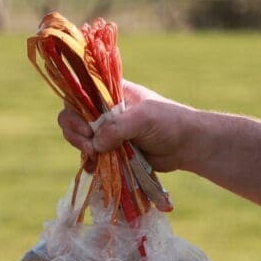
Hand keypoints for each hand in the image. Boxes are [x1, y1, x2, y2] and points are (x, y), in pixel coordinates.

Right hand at [57, 80, 194, 172]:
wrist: (186, 146)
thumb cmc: (168, 122)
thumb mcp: (143, 118)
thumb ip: (117, 127)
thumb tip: (95, 144)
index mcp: (113, 93)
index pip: (81, 92)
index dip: (76, 108)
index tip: (86, 126)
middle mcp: (106, 109)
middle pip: (74, 116)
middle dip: (76, 131)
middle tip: (89, 146)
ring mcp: (108, 130)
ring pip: (80, 136)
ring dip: (82, 147)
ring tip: (94, 157)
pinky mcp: (112, 149)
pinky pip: (91, 154)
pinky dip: (89, 161)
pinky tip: (93, 167)